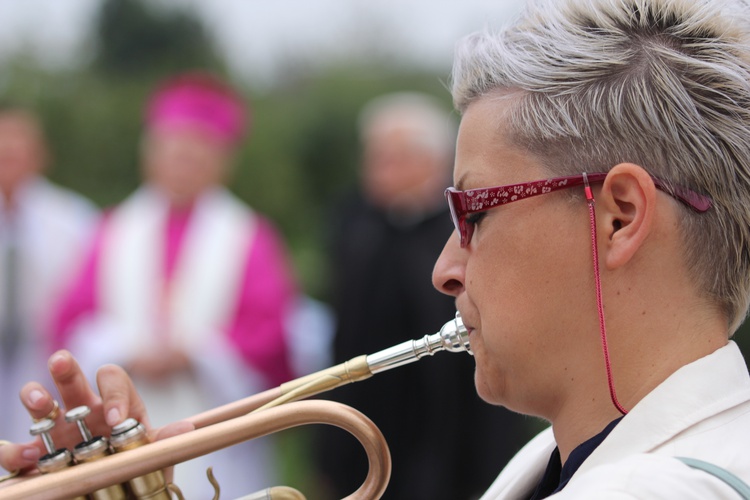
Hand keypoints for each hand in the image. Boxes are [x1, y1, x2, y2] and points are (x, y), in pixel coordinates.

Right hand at [0, 350, 193, 475]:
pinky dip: (14, 449)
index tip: (116, 419)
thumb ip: (165, 441)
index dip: (114, 394)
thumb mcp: (154, 455)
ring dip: (35, 397)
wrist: (120, 493)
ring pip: (40, 404)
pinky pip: (15, 449)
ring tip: (40, 403)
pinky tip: (25, 455)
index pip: (113, 381)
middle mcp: (82, 412)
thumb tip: (185, 428)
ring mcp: (55, 432)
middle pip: (72, 380)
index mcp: (114, 405)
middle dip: (66, 368)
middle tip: (61, 361)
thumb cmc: (136, 466)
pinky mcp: (33, 457)